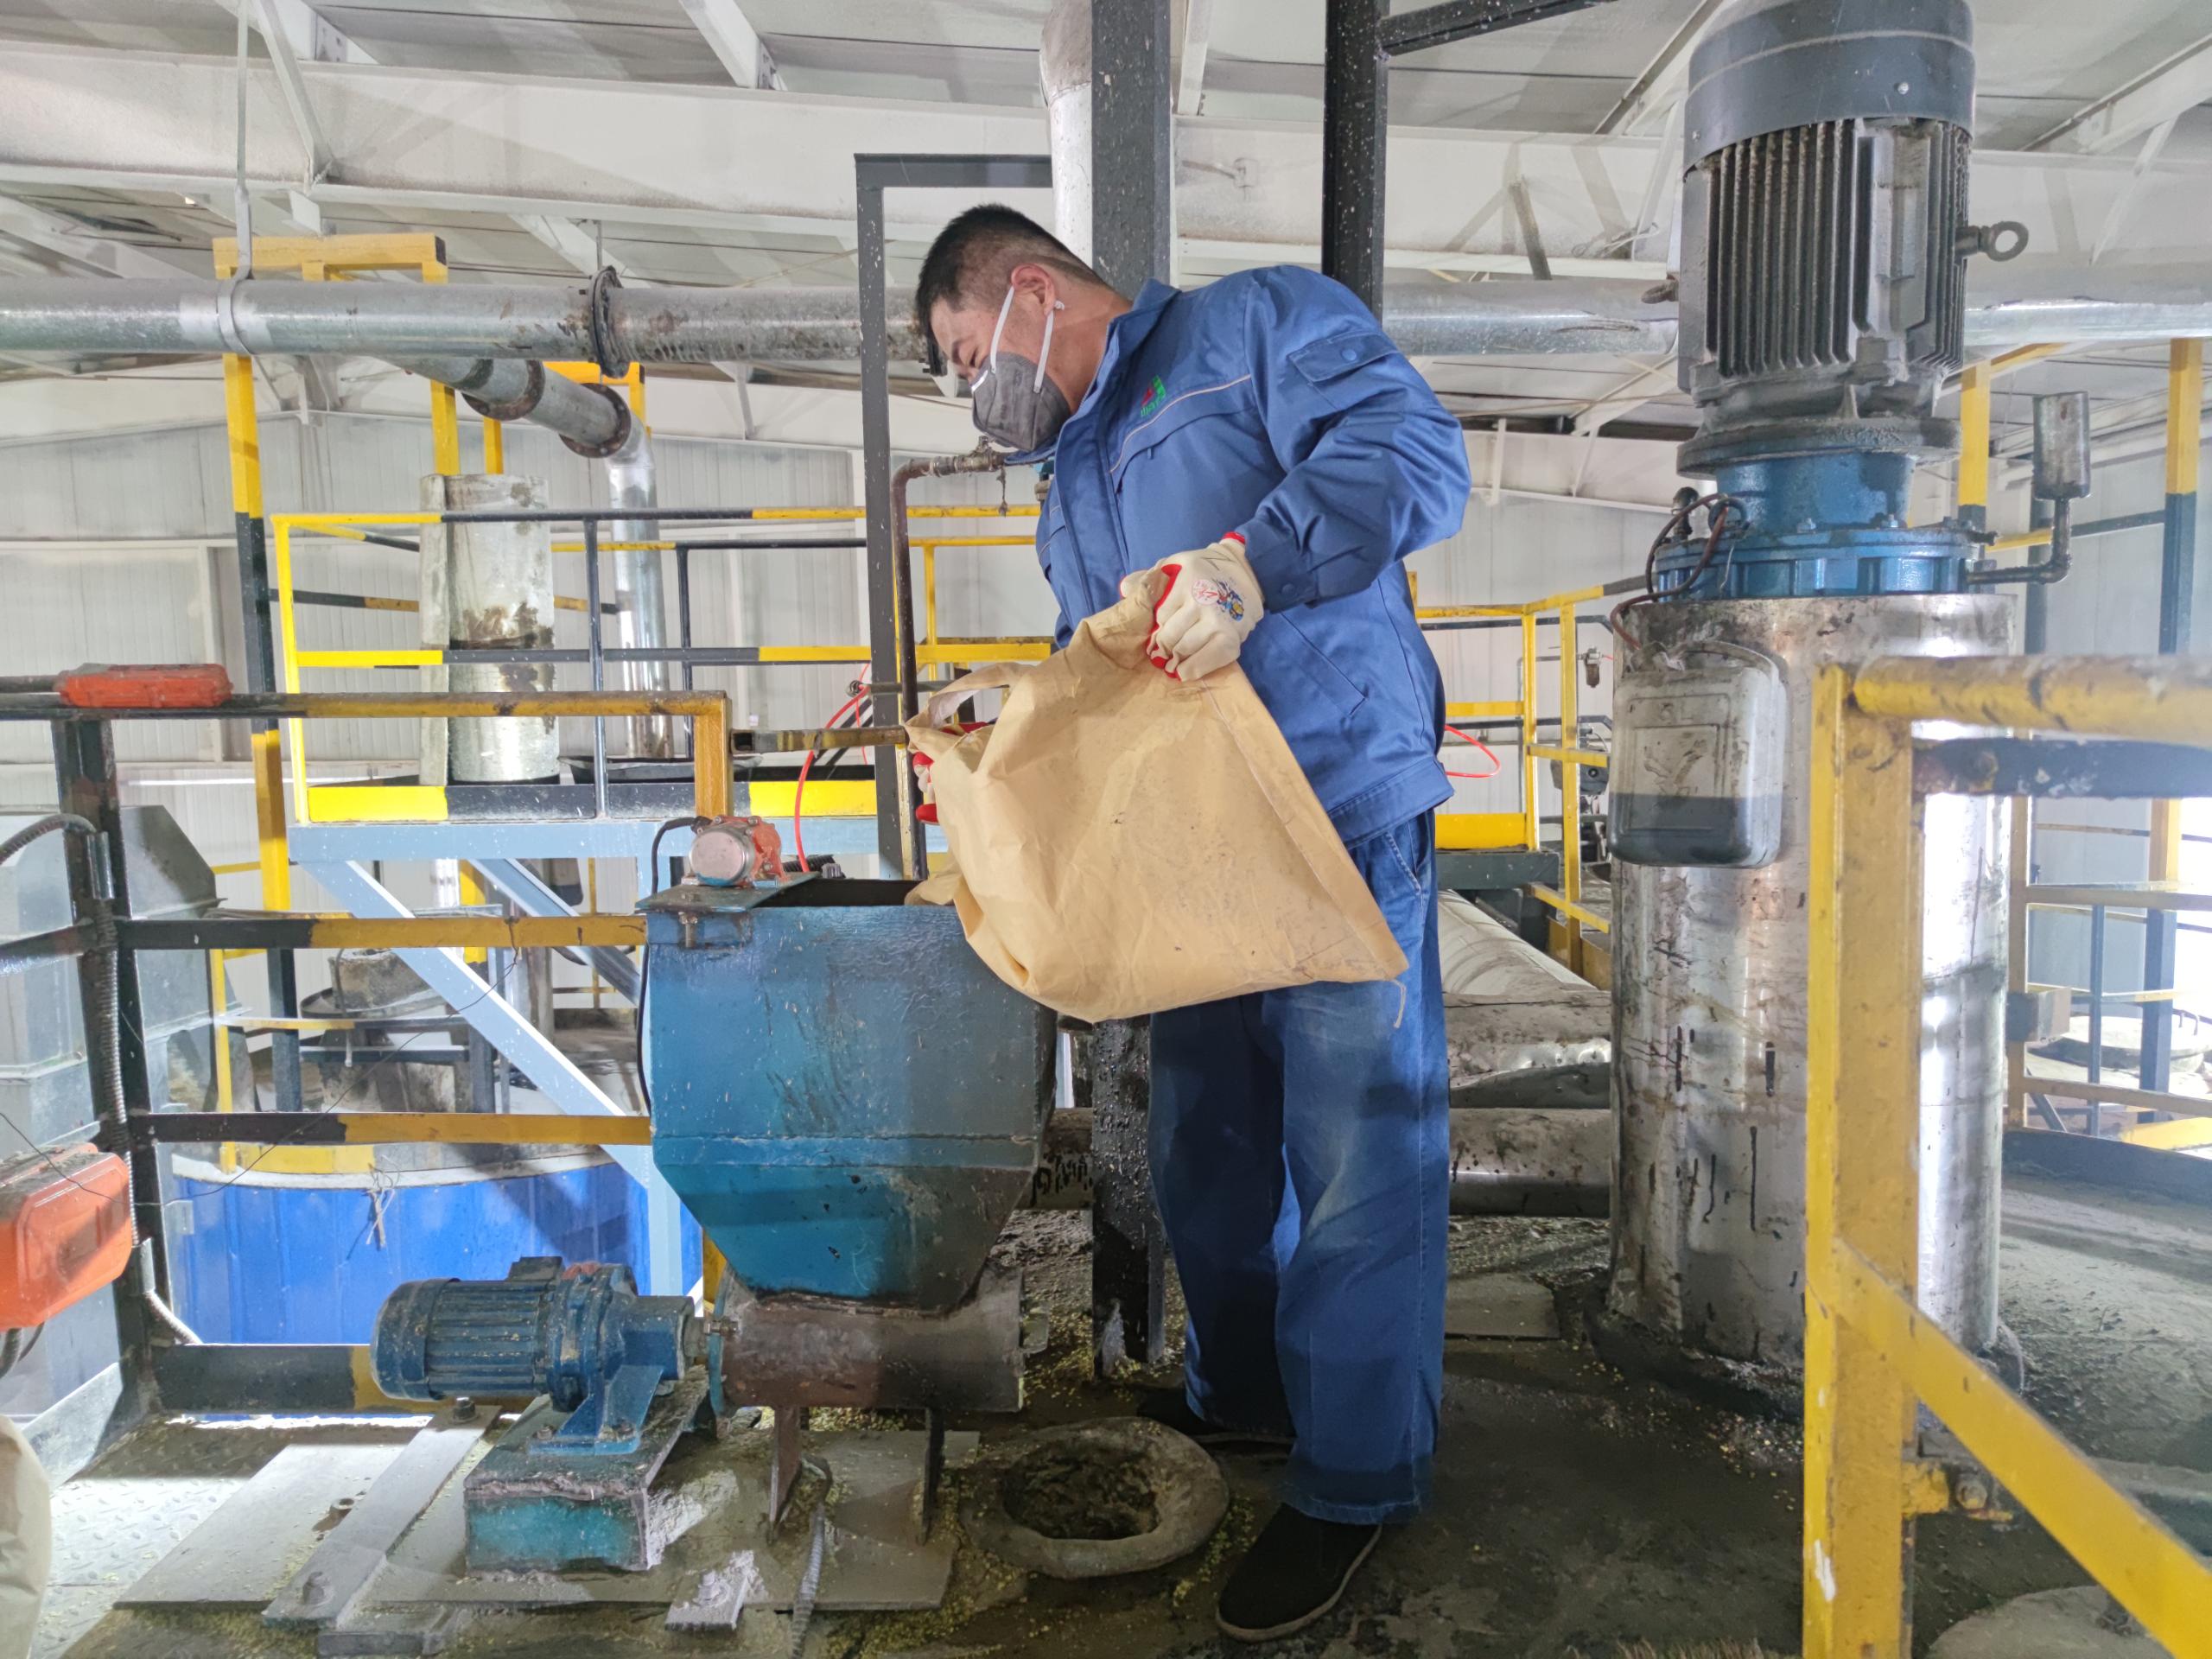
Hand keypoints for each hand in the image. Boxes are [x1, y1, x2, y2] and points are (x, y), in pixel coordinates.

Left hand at [1122, 536, 1262, 679]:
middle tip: (1161, 653)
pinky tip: (1185, 672)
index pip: (1160, 616)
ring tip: (1171, 664)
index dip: (1157, 627)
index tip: (1159, 632)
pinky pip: (1206, 661)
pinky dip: (1193, 670)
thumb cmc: (1203, 571)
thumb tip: (1126, 590)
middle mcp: (1201, 600)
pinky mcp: (1231, 638)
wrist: (1245, 573)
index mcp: (1185, 581)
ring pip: (1184, 650)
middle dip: (1163, 646)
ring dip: (1175, 660)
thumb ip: (1149, 577)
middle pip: (1169, 635)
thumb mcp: (1175, 564)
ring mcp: (1217, 621)